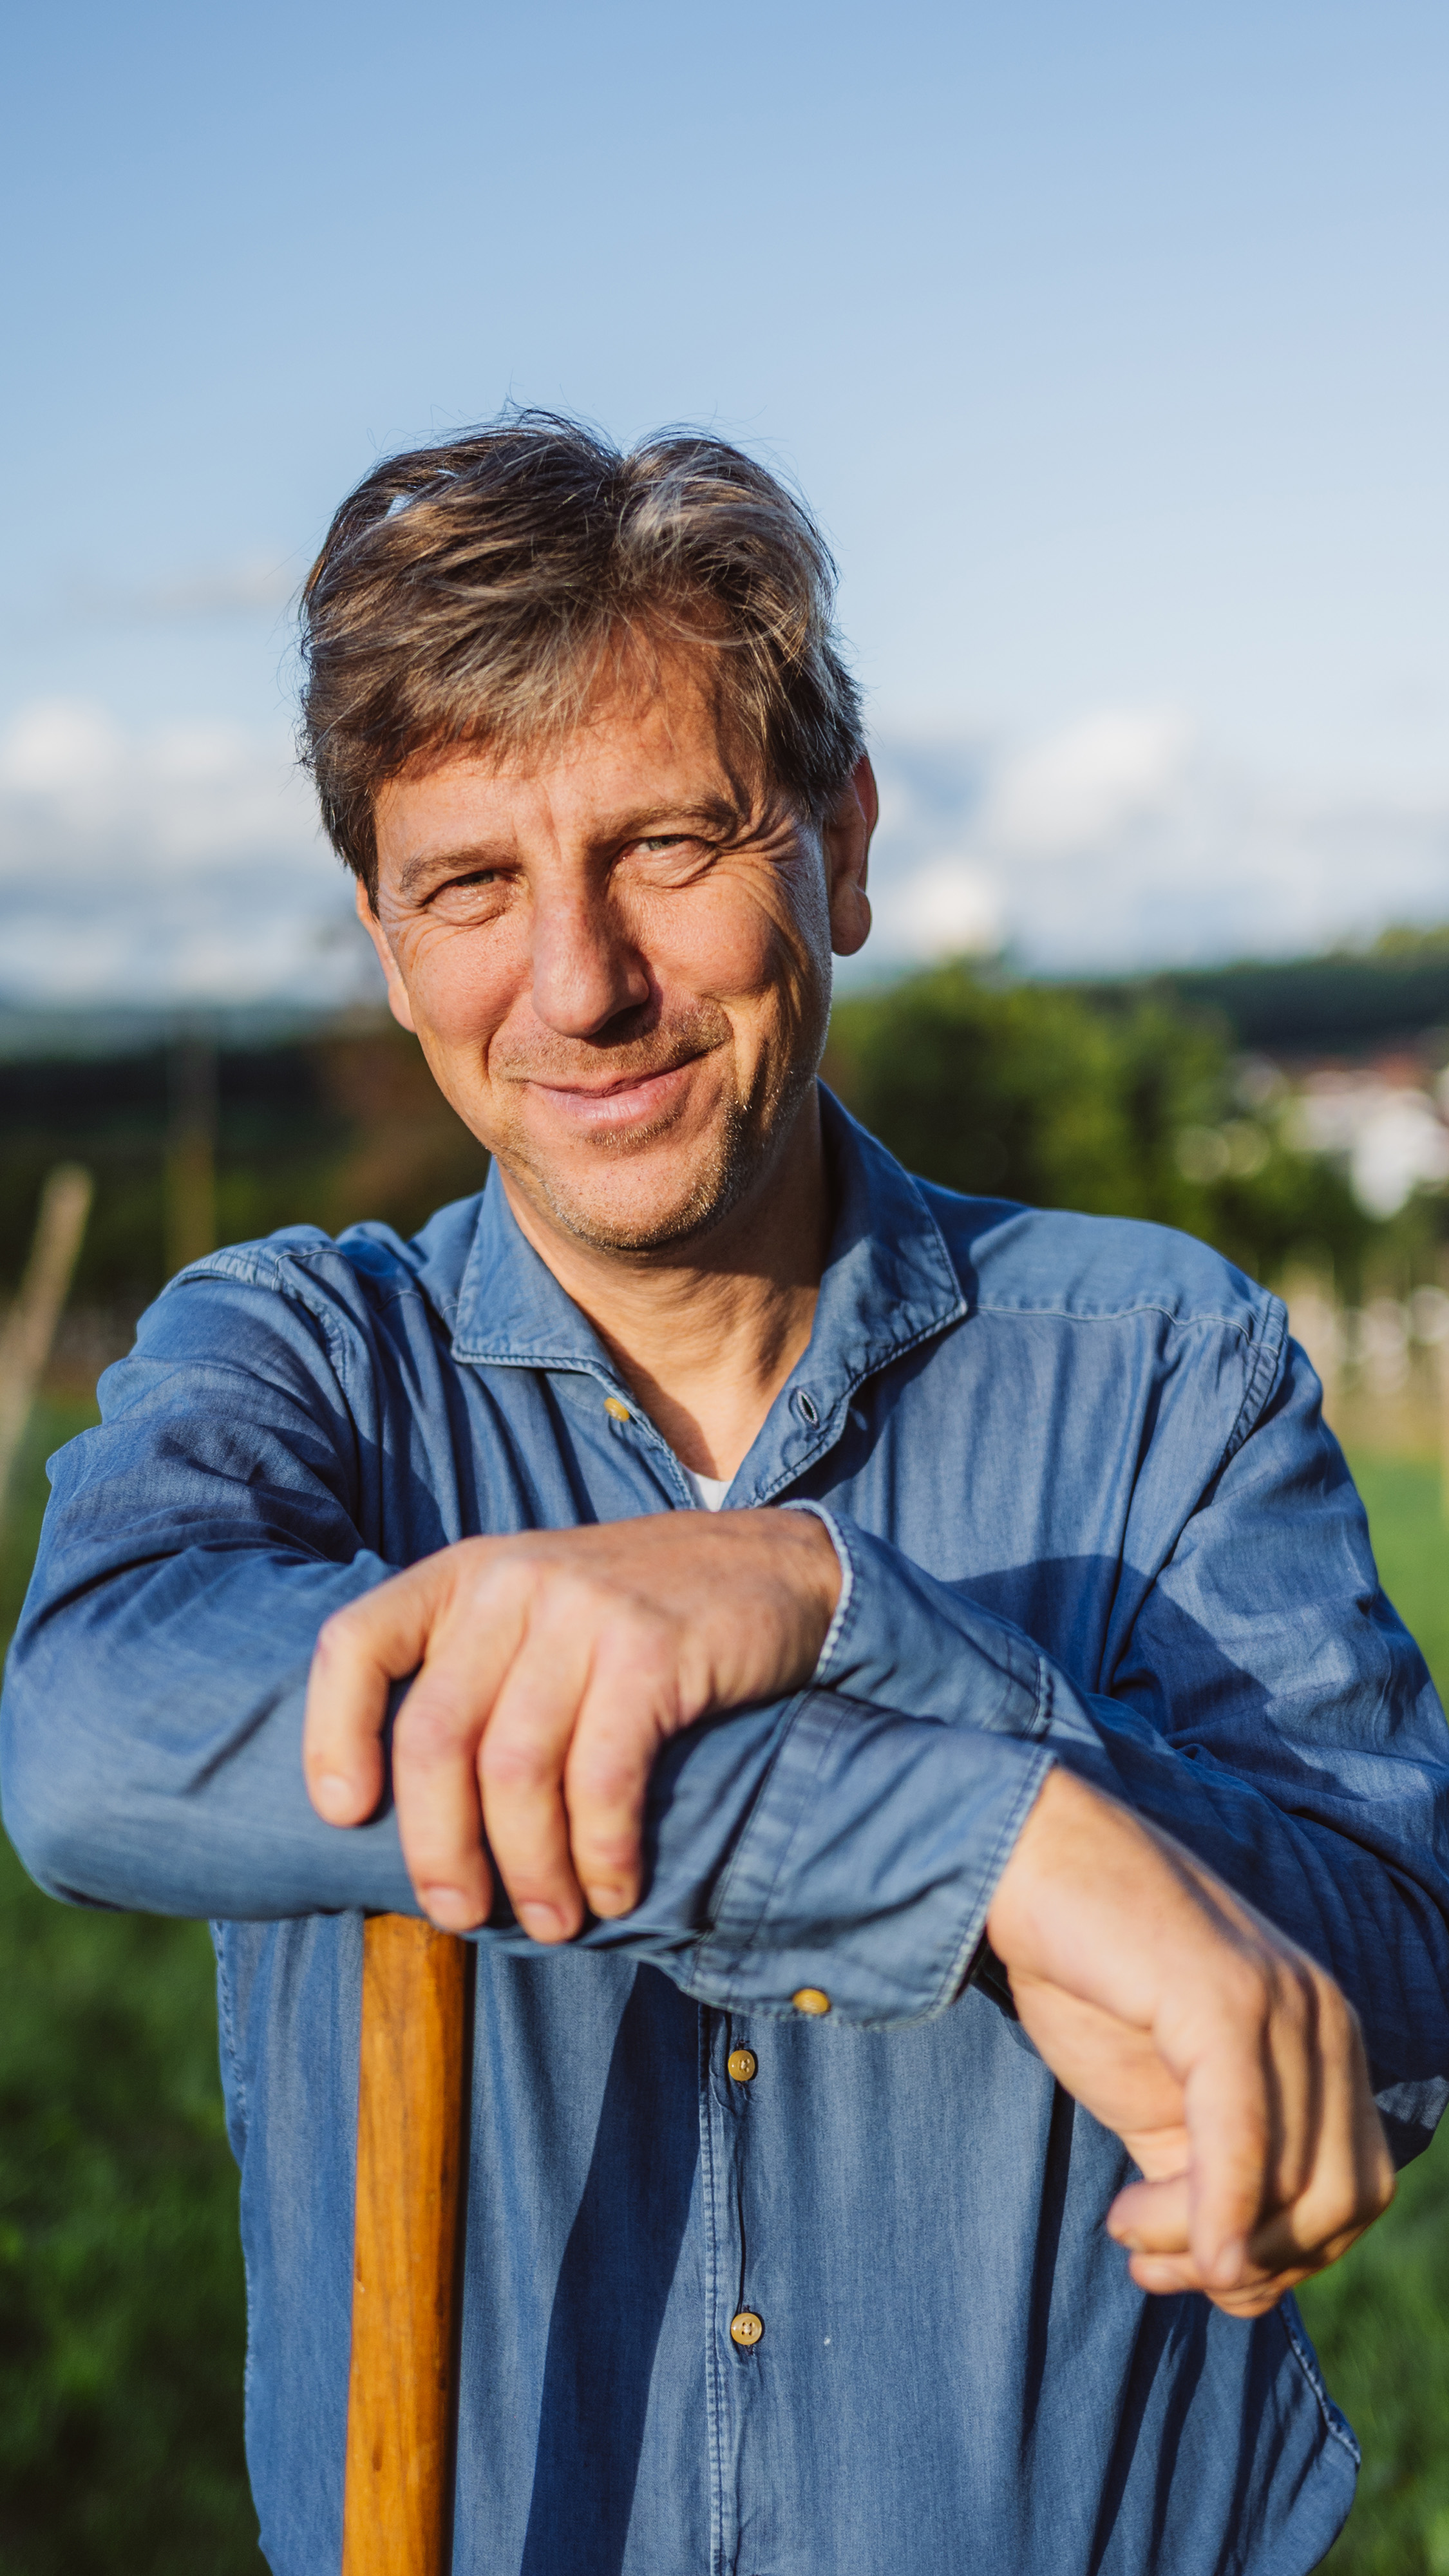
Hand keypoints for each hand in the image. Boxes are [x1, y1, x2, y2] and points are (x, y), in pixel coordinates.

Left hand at [303, 1510, 839, 1939]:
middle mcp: (513, 1580)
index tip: (346, 1817)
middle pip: (433, 1734)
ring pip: (513, 1768)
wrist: (777, 1569)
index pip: (355, 1644)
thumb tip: (409, 1828)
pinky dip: (602, 1851)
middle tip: (460, 1912)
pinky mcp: (653, 1649)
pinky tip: (616, 1888)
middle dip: (437, 1844)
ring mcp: (584, 1608)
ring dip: (528, 1867)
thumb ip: (475, 1682)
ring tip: (554, 1920)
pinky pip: (601, 1776)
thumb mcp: (539, 1619)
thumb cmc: (639, 1625)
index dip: (331, 1736)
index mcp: (464, 1574)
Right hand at [986, 1767, 1394, 2315]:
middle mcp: (1325, 2016)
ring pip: (1297, 2186)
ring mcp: (1282, 2004)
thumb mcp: (1162, 2094)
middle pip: (1340, 2201)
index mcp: (1324, 2037)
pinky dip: (1209, 2215)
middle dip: (1250, 2266)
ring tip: (1127, 2229)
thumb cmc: (1087, 1972)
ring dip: (1206, 2244)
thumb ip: (1210, 2168)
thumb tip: (1234, 2274)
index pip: (1353, 2189)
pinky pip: (1244, 2141)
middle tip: (1148, 2265)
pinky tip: (1144, 2233)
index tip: (1186, 2271)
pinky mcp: (1225, 2000)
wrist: (1026, 1858)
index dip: (1282, 2260)